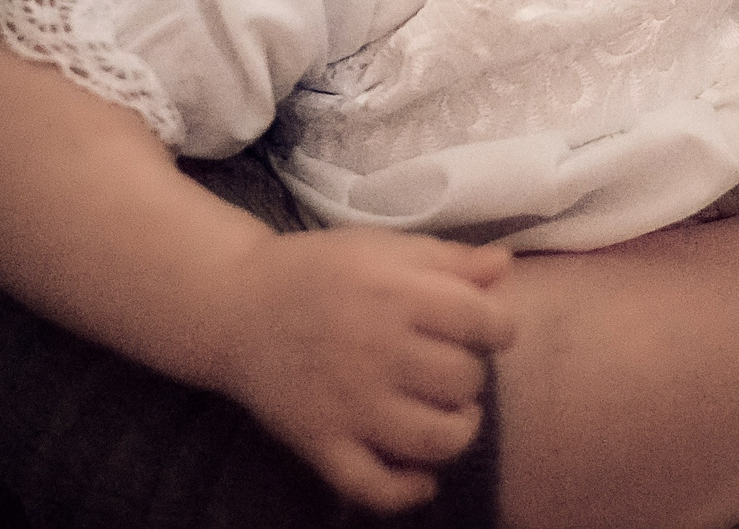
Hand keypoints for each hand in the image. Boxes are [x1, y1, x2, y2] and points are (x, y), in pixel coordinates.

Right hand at [209, 229, 518, 512]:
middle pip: (464, 381)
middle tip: (450, 364)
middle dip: (470, 373)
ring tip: (451, 413)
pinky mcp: (319, 443)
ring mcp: (348, 405)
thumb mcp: (386, 248)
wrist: (235, 307)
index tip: (487, 328)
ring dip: (458, 431)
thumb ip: (449, 259)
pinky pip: (373, 486)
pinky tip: (422, 476)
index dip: (499, 327)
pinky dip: (407, 490)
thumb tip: (503, 266)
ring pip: (434, 439)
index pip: (485, 324)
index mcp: (397, 295)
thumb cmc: (319, 271)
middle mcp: (376, 352)